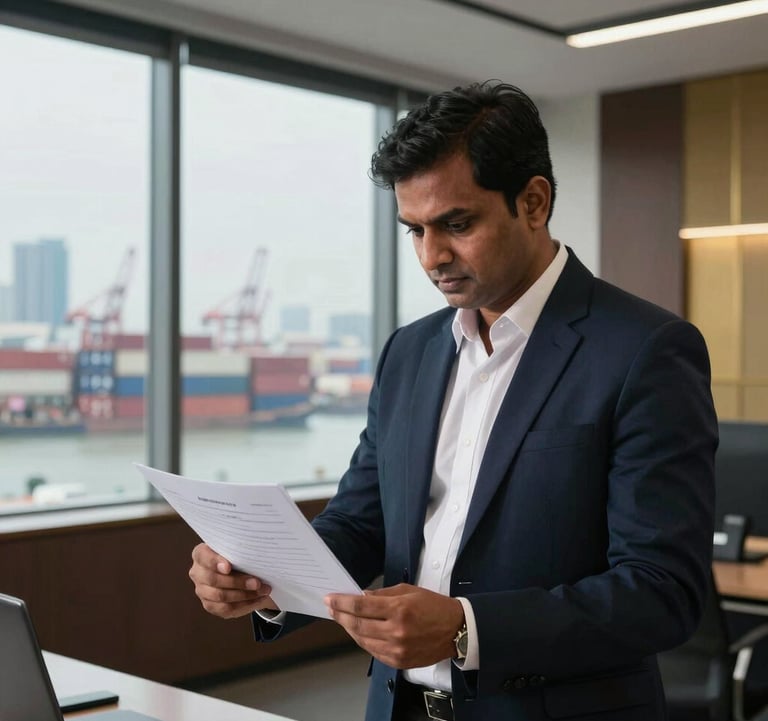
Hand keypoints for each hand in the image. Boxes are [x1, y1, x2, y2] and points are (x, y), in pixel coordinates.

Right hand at [189, 543, 277, 618]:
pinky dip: (245, 604)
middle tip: (257, 582)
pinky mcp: (210, 605)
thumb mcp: (237, 549)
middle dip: (238, 582)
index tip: (228, 567)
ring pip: (220, 596)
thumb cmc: (238, 555)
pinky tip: (258, 598)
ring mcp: (202, 590)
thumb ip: (239, 551)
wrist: (240, 570)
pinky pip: (226, 609)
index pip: (203, 556)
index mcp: (201, 554)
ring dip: (245, 595)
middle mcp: (197, 573)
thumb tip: (253, 555)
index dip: (214, 562)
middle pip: (213, 580)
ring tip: (262, 590)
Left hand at [324, 583, 463, 668]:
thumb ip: (383, 595)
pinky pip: (373, 652)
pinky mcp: (399, 662)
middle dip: (341, 616)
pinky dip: (363, 641)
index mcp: (399, 610)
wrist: (456, 630)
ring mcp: (397, 649)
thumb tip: (361, 597)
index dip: (342, 603)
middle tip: (331, 608)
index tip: (330, 599)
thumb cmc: (433, 605)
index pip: (361, 606)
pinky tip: (358, 632)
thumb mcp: (409, 591)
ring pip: (363, 640)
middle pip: (358, 625)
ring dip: (349, 629)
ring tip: (342, 619)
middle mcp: (396, 631)